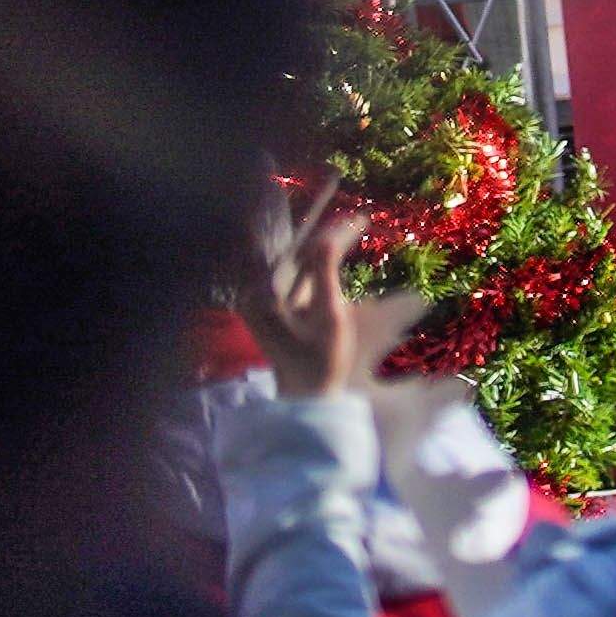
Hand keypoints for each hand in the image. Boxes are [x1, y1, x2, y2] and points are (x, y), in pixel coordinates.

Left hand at [242, 194, 423, 398]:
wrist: (310, 397)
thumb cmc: (321, 361)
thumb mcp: (329, 316)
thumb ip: (325, 275)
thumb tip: (325, 238)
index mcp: (263, 296)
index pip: (298, 253)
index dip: (328, 233)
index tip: (356, 219)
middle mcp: (258, 296)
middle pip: (296, 256)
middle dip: (326, 237)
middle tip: (357, 221)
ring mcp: (265, 304)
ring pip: (298, 266)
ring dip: (324, 250)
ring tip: (352, 231)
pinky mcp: (276, 311)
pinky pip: (298, 280)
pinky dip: (318, 268)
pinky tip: (337, 255)